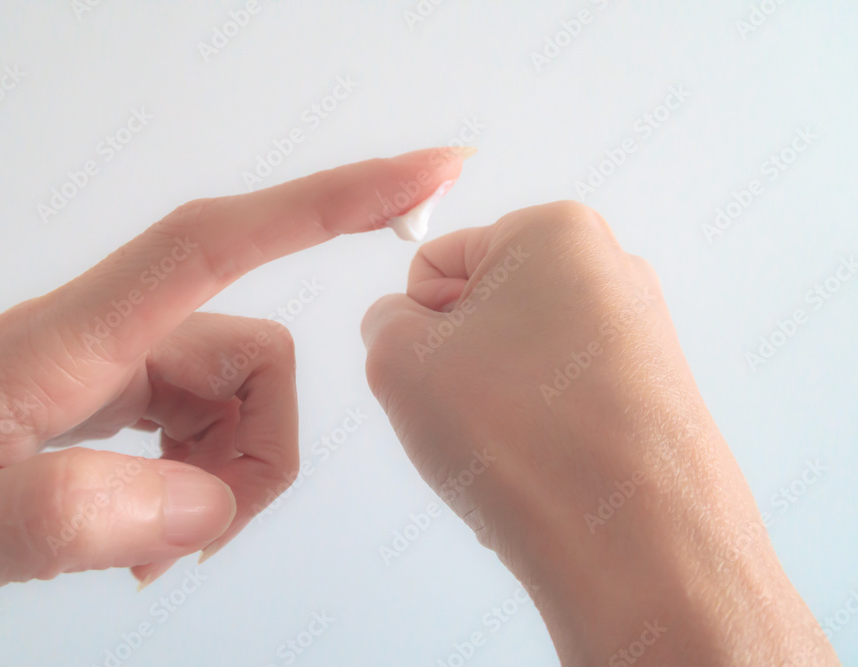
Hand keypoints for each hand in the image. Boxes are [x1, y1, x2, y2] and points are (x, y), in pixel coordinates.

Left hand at [0, 148, 465, 650]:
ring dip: (225, 477)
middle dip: (261, 450)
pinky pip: (195, 421)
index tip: (422, 177)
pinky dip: (198, 483)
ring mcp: (96, 369)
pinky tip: (148, 538)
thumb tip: (198, 501)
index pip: (213, 241)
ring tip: (153, 553)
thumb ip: (60, 515)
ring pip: (230, 392)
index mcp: (58, 344)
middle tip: (197, 543)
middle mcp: (89, 338)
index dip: (326, 201)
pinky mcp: (96, 402)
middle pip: (249, 351)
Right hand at [361, 202, 838, 665]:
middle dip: (454, 366)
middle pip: (480, 313)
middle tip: (464, 420)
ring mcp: (639, 336)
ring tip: (506, 457)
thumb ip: (380, 321)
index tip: (433, 375)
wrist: (638, 548)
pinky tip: (538, 477)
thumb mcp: (399, 360)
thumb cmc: (520, 436)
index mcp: (554, 231)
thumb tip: (401, 326)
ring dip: (487, 408)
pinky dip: (532, 436)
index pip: (433, 265)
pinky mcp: (653, 396)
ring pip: (515, 367)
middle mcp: (609, 271)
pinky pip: (558, 405)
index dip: (413, 325)